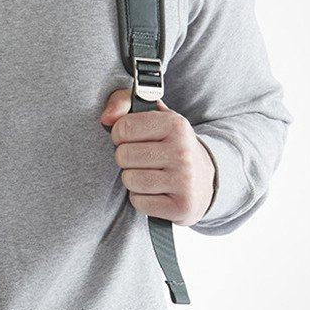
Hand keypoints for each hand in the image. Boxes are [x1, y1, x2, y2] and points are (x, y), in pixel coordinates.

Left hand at [99, 88, 215, 226]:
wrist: (204, 179)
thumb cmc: (168, 144)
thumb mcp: (152, 116)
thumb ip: (123, 102)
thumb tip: (105, 118)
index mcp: (175, 124)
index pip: (123, 128)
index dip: (119, 135)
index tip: (131, 139)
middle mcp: (182, 151)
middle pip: (123, 156)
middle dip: (126, 159)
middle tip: (142, 159)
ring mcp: (185, 180)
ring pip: (130, 180)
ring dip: (133, 180)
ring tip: (148, 175)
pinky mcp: (182, 206)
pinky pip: (139, 203)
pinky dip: (142, 200)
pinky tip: (156, 192)